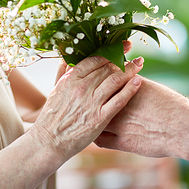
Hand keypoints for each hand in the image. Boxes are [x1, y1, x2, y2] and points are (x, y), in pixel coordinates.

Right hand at [28, 55, 143, 161]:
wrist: (49, 141)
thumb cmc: (52, 116)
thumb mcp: (55, 90)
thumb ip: (63, 72)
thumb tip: (68, 56)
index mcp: (71, 79)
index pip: (95, 59)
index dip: (110, 51)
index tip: (122, 46)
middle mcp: (82, 88)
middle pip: (108, 68)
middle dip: (123, 60)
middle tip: (135, 57)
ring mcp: (92, 102)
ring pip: (116, 80)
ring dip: (130, 70)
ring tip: (139, 65)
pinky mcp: (100, 117)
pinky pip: (119, 100)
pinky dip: (130, 89)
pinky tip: (139, 81)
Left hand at [95, 78, 187, 157]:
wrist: (184, 127)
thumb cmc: (171, 105)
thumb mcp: (149, 88)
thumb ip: (131, 84)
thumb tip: (122, 79)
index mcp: (125, 88)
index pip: (101, 82)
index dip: (95, 83)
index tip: (93, 84)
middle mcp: (118, 105)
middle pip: (94, 100)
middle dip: (88, 100)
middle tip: (85, 101)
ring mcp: (118, 125)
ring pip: (94, 120)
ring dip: (91, 118)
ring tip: (88, 117)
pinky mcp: (122, 143)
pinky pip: (100, 140)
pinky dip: (97, 136)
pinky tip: (98, 133)